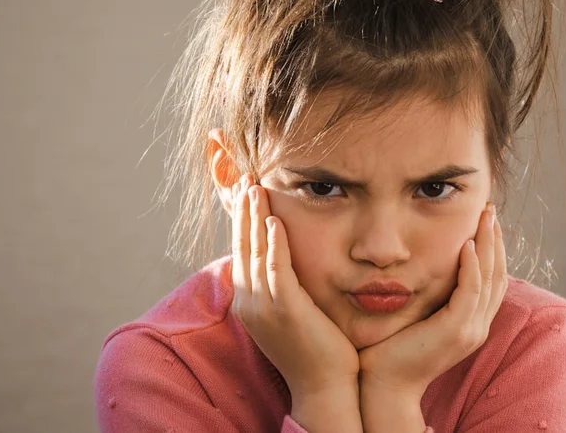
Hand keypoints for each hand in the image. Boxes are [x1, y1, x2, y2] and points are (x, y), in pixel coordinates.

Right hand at [230, 174, 359, 401]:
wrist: (324, 387)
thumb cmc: (316, 349)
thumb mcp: (292, 312)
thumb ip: (284, 285)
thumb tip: (285, 259)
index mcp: (249, 302)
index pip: (242, 251)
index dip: (242, 220)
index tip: (246, 191)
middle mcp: (249, 302)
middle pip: (242, 246)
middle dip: (243, 210)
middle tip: (245, 178)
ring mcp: (263, 307)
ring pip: (254, 252)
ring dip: (255, 217)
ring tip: (255, 186)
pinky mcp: (284, 311)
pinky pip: (276, 270)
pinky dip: (274, 244)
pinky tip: (274, 220)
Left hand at [358, 204, 507, 397]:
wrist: (384, 384)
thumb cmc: (390, 349)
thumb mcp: (417, 315)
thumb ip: (428, 294)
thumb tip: (422, 263)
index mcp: (471, 322)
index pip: (491, 279)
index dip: (492, 248)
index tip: (485, 221)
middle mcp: (477, 326)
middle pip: (497, 274)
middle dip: (495, 239)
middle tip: (490, 210)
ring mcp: (470, 330)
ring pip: (489, 279)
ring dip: (488, 245)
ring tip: (485, 217)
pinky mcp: (456, 331)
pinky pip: (471, 292)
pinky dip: (471, 266)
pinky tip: (467, 244)